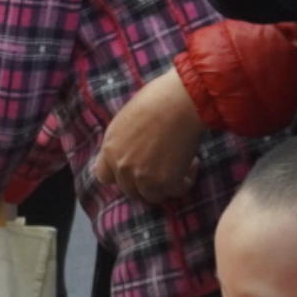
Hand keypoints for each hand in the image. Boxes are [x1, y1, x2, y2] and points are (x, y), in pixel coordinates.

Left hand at [91, 67, 204, 203]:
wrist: (180, 101)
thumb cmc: (157, 99)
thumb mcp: (126, 119)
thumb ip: (123, 142)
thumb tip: (131, 151)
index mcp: (109, 149)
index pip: (105, 177)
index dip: (120, 176)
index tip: (134, 171)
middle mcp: (122, 166)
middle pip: (130, 190)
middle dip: (146, 181)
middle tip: (162, 167)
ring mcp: (143, 177)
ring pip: (152, 196)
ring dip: (165, 184)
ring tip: (179, 165)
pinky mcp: (166, 181)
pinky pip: (176, 191)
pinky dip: (185, 181)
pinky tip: (191, 164)